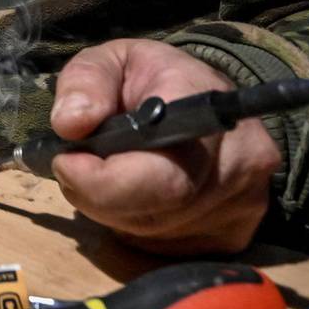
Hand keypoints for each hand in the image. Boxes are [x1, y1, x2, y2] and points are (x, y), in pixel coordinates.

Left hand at [49, 39, 280, 255]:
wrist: (207, 102)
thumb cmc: (153, 79)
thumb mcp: (111, 59)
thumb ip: (85, 81)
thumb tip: (70, 124)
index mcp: (206, 111)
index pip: (158, 172)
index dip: (101, 180)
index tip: (66, 160)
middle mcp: (238, 163)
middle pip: (151, 212)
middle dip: (96, 195)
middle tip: (76, 168)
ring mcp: (243, 206)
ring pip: (153, 233)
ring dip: (112, 210)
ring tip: (105, 175)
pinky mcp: (235, 236)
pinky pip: (167, 248)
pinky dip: (136, 226)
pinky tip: (135, 194)